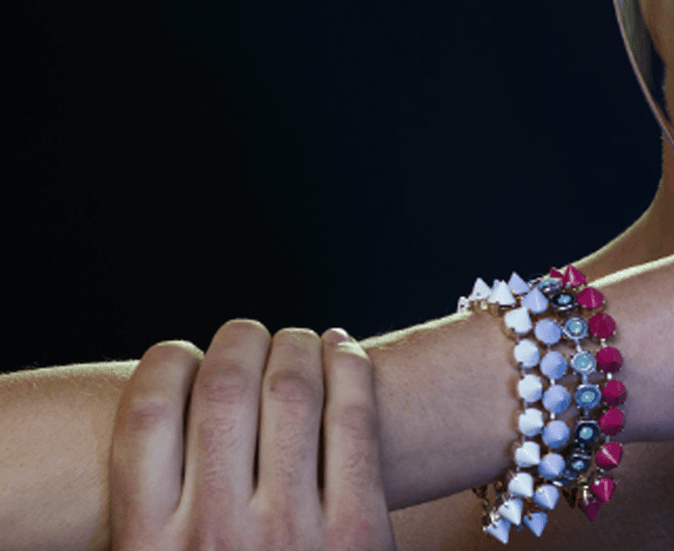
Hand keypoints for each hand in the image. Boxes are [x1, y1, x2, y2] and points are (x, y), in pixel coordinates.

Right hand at [109, 321, 395, 549]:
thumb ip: (146, 511)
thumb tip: (120, 441)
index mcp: (147, 543)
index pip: (143, 415)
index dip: (165, 365)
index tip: (182, 354)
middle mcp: (214, 533)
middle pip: (223, 391)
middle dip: (237, 343)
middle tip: (248, 335)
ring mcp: (293, 531)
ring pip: (291, 393)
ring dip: (294, 348)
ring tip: (296, 340)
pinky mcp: (362, 531)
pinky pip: (354, 422)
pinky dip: (349, 371)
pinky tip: (341, 352)